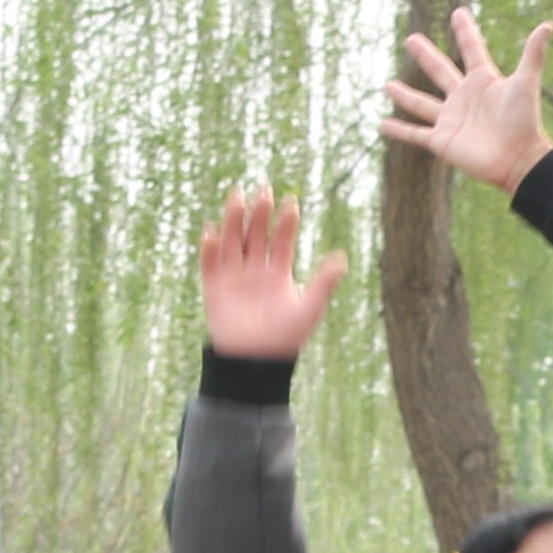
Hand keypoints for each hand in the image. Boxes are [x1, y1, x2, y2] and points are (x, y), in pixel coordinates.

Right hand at [196, 188, 349, 363]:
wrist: (256, 362)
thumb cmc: (286, 338)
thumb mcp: (309, 308)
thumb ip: (323, 282)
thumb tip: (342, 258)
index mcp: (278, 273)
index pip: (282, 241)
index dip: (286, 222)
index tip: (292, 201)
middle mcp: (255, 270)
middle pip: (255, 235)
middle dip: (259, 213)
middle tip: (264, 190)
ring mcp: (234, 277)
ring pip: (232, 242)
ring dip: (233, 221)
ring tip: (237, 197)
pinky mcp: (214, 288)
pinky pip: (210, 264)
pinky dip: (210, 248)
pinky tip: (212, 230)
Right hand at [382, 8, 552, 191]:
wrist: (520, 161)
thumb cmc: (525, 122)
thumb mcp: (525, 84)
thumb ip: (533, 54)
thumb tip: (548, 25)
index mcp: (483, 81)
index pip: (472, 49)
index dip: (466, 31)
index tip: (459, 12)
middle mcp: (465, 98)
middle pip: (440, 71)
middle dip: (426, 55)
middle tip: (411, 39)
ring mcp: (451, 119)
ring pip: (422, 103)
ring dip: (405, 95)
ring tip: (388, 85)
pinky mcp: (442, 140)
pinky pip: (416, 134)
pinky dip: (400, 130)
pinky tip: (383, 124)